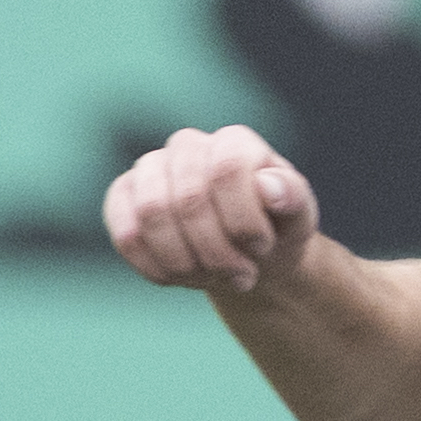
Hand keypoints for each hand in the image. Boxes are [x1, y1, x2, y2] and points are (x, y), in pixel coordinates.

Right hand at [105, 123, 320, 294]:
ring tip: (211, 278)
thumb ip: (293, 197)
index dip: (243, 219)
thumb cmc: (273, 230)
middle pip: (188, 199)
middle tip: (241, 277)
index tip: (262, 247)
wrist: (245, 254)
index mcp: (233, 142)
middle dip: (216, 252)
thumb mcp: (298, 219)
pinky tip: (181, 278)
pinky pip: (126, 235)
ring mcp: (149, 169)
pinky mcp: (122, 198)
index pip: (226, 170)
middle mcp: (187, 146)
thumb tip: (268, 184)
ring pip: (151, 215)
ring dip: (184, 262)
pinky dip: (155, 267)